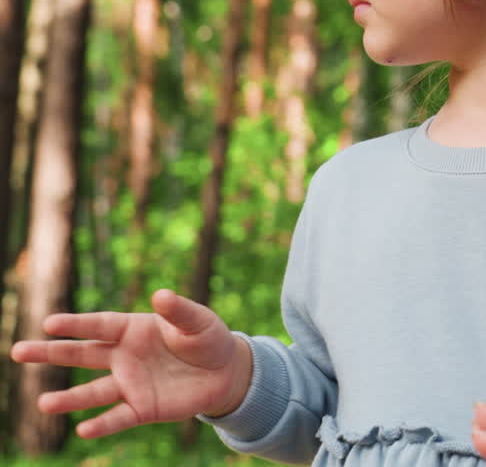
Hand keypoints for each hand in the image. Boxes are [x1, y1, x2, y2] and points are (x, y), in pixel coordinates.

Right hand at [9, 289, 251, 437]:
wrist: (226, 372)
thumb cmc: (207, 339)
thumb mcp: (198, 321)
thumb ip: (179, 311)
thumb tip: (160, 295)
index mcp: (133, 329)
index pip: (100, 325)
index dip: (77, 324)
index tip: (50, 323)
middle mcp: (124, 357)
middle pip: (83, 354)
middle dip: (51, 353)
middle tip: (18, 352)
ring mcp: (130, 383)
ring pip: (94, 392)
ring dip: (70, 399)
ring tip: (44, 403)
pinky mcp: (143, 408)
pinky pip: (119, 417)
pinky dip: (103, 424)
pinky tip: (84, 430)